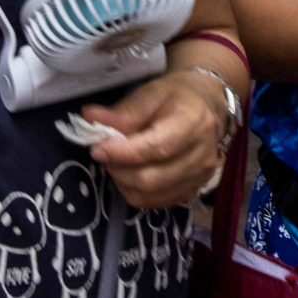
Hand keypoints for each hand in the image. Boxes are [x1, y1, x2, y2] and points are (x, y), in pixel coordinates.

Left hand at [82, 71, 229, 208]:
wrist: (208, 105)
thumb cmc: (177, 96)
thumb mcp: (151, 93)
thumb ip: (122, 111)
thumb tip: (90, 118)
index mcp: (193, 122)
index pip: (156, 147)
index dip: (122, 153)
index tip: (97, 148)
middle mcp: (202, 154)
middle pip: (151, 178)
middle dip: (119, 169)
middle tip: (105, 154)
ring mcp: (201, 177)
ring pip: (151, 195)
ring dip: (124, 182)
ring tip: (118, 162)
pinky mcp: (195, 190)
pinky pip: (157, 203)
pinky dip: (136, 192)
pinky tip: (131, 173)